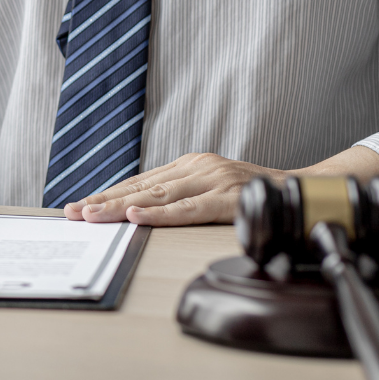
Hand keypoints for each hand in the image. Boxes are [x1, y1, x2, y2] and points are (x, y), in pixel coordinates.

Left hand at [63, 146, 378, 226]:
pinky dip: (159, 213)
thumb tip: (140, 210)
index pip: (139, 181)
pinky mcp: (229, 196)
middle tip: (71, 212)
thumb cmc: (256, 196)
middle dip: (102, 201)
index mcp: (191, 165)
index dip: (106, 194)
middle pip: (140, 187)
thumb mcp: (212, 191)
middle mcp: (198, 167)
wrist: (307, 192)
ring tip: (90, 215)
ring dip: (119, 207)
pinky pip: (188, 209)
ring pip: (156, 196)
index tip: (77, 206)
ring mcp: (213, 179)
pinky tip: (134, 214)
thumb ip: (182, 197)